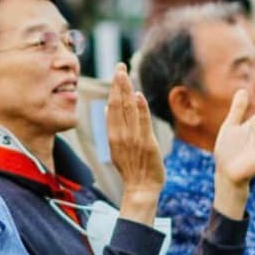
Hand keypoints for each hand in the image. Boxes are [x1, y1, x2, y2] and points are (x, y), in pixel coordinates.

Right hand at [107, 63, 164, 197]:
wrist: (140, 188)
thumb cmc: (132, 168)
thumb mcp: (117, 147)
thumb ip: (114, 126)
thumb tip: (108, 108)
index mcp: (113, 134)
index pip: (112, 106)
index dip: (114, 88)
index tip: (116, 72)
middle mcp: (120, 134)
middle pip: (118, 104)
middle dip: (118, 84)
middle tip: (119, 66)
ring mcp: (132, 138)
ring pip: (128, 110)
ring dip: (126, 91)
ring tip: (124, 73)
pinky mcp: (146, 143)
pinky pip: (142, 123)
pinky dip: (140, 109)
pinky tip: (138, 95)